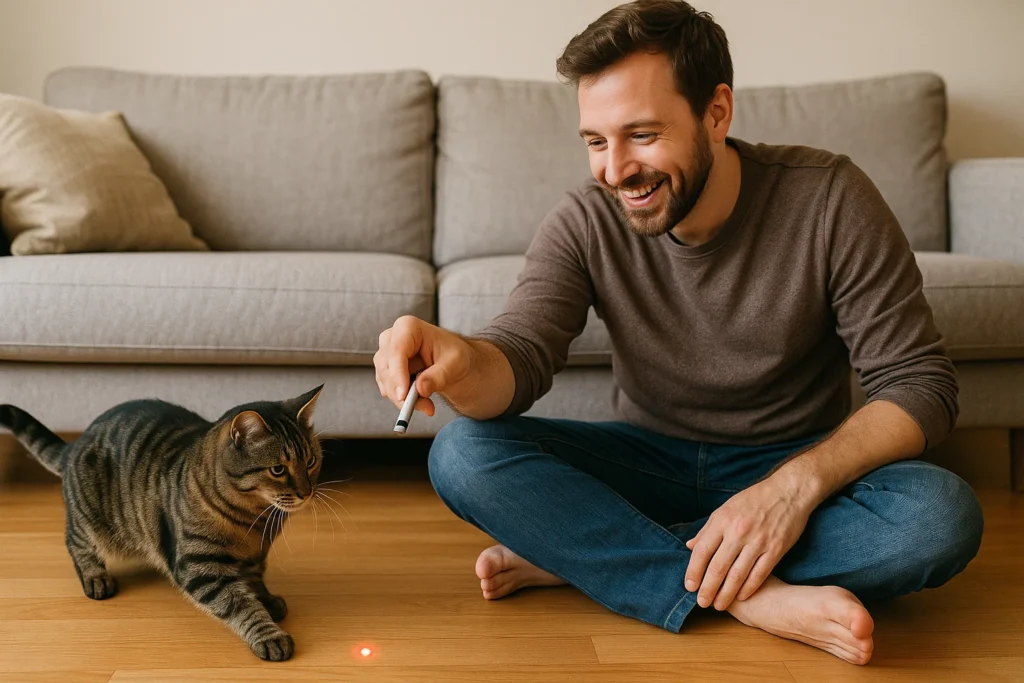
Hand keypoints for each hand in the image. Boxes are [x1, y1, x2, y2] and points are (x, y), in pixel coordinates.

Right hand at [374, 315, 471, 415]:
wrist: (455, 364)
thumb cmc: (456, 356)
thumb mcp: (455, 364)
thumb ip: (438, 376)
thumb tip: (420, 389)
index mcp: (409, 327)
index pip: (396, 351)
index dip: (398, 374)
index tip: (403, 396)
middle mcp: (392, 338)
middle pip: (386, 368)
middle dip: (402, 392)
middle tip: (425, 407)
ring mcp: (386, 354)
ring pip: (385, 382)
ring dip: (404, 399)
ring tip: (428, 405)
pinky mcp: (386, 370)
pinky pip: (387, 389)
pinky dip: (402, 400)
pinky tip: (421, 400)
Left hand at [683, 476, 812, 609]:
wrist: (788, 491)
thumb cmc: (754, 500)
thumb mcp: (726, 508)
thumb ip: (708, 529)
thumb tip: (690, 546)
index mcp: (723, 520)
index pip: (702, 551)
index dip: (694, 571)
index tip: (689, 586)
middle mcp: (738, 532)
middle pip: (718, 567)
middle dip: (708, 588)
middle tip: (701, 603)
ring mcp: (758, 541)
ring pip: (737, 575)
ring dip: (726, 593)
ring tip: (719, 605)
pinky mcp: (776, 549)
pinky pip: (759, 574)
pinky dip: (748, 588)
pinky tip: (740, 597)